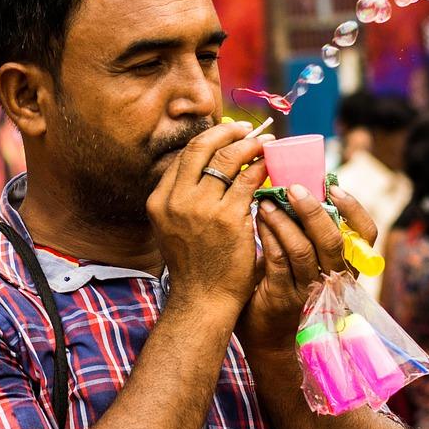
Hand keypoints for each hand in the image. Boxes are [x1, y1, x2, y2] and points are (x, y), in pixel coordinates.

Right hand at [147, 122, 268, 322]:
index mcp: (159, 200)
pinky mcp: (228, 218)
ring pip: (228, 159)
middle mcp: (175, 200)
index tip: (228, 135)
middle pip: (201, 148)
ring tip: (265, 143)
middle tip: (247, 129)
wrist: (202, 300)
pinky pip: (248, 181)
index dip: (209, 140)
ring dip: (249, 146)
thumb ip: (183, 197)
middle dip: (227, 133)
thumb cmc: (194, 265)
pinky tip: (270, 166)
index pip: (185, 156)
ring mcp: (201, 208)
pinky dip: (261, 168)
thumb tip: (206, 165)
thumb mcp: (172, 227)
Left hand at [239, 184, 377, 353]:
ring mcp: (308, 291)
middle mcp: (334, 279)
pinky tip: (260, 220)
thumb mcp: (309, 262)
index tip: (335, 188)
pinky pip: (278, 260)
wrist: (270, 339)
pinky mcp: (282, 297)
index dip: (354, 209)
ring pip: (303, 249)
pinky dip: (269, 235)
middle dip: (313, 209)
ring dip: (284, 220)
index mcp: (346, 266)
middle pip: (333, 240)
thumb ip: (310, 232)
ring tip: (268, 201)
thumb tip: (302, 189)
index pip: (366, 235)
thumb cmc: (290, 289)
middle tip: (293, 187)